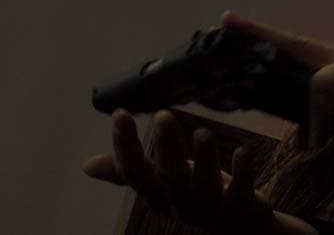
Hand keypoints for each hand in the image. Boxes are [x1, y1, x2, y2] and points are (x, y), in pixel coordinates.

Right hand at [81, 108, 295, 234]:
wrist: (238, 229)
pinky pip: (242, 190)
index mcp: (158, 193)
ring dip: (204, 159)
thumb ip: (127, 173)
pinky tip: (243, 153)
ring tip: (203, 132)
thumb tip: (87, 166)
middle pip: (170, 176)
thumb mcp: (158, 186)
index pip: (134, 172)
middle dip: (165, 147)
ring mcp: (212, 205)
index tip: (120, 113)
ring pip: (205, 183)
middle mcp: (181, 200)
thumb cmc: (194, 198)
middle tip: (163, 115)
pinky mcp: (242, 205)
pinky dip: (242, 172)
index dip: (125, 146)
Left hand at [219, 11, 333, 152]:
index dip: (260, 32)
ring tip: (327, 145)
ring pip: (323, 84)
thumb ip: (329, 119)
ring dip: (321, 122)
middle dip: (269, 47)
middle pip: (301, 50)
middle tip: (238, 45)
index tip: (227, 19)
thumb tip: (303, 138)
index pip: (293, 44)